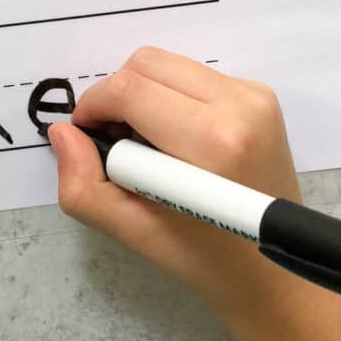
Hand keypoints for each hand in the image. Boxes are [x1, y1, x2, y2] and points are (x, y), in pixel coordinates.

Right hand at [48, 45, 299, 313]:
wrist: (278, 276)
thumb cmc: (206, 261)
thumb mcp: (133, 233)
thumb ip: (84, 186)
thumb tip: (63, 133)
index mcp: (212, 142)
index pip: (128, 90)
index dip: (93, 107)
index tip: (87, 138)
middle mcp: (239, 105)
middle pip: (145, 64)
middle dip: (115, 97)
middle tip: (116, 145)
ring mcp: (254, 96)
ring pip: (166, 64)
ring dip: (141, 95)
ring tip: (147, 146)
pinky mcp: (259, 95)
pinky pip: (191, 74)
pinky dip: (169, 97)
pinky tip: (176, 141)